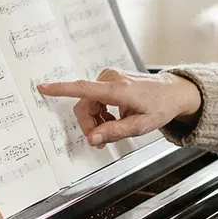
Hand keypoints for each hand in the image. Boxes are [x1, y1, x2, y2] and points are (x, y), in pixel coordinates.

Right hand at [37, 69, 202, 147]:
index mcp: (118, 89)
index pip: (84, 88)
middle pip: (84, 105)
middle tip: (102, 141)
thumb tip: (93, 138)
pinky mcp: (110, 79)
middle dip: (90, 125)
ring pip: (88, 104)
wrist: (173, 92)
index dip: (61, 89)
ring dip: (96, 120)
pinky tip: (113, 119)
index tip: (43, 88)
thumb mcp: (141, 126)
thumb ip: (115, 132)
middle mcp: (111, 79)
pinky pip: (95, 99)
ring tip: (112, 130)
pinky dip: (100, 112)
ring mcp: (110, 77)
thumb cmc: (160, 107)